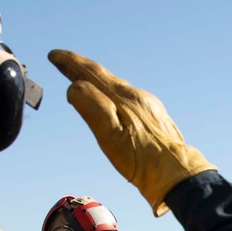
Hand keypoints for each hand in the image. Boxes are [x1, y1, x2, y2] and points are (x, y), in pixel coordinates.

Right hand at [47, 50, 213, 215]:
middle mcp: (138, 96)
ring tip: (82, 79)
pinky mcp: (156, 118)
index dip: (71, 63)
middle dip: (81, 68)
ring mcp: (149, 106)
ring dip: (97, 82)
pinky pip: (129, 98)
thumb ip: (91, 107)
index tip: (54, 55)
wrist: (177, 174)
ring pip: (117, 87)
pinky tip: (112, 101)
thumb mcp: (110, 135)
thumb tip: (75, 86)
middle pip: (104, 77)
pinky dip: (112, 95)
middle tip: (61, 61)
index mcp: (124, 98)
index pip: (92, 73)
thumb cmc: (141, 159)